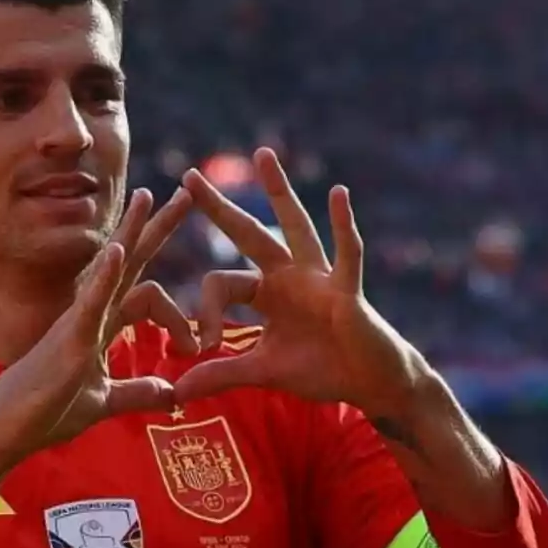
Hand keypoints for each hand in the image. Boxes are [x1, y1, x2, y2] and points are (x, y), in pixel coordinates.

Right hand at [0, 187, 197, 465]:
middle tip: (186, 192)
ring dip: (133, 230)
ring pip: (112, 267)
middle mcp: (90, 314)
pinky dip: (104, 275)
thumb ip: (138, 393)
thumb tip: (174, 393)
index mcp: (100, 325)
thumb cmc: (45, 414)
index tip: (198, 347)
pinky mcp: (69, 340)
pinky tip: (118, 249)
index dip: (178, 314)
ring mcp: (79, 322)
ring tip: (152, 195)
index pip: (145, 293)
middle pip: (130, 260)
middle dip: (158, 227)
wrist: (5, 432)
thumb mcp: (103, 402)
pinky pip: (90, 301)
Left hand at [174, 148, 429, 418]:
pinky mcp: (347, 289)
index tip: (204, 346)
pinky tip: (338, 193)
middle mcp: (289, 275)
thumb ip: (220, 375)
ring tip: (262, 155)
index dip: (207, 313)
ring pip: (294, 225)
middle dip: (219, 207)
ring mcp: (320, 276)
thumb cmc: (322, 371)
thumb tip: (175, 392)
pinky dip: (343, 225)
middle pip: (247, 234)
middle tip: (189, 176)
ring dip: (278, 190)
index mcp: (266, 293)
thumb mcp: (263, 373)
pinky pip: (346, 252)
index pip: (221, 284)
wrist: (372, 385)